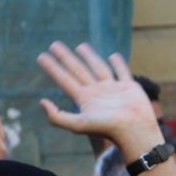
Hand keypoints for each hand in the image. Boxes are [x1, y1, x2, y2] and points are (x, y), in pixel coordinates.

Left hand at [36, 42, 159, 149]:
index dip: (52, 68)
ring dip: (89, 57)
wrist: (135, 131)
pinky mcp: (129, 87)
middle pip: (77, 70)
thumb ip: (57, 116)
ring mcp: (112, 89)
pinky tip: (113, 56)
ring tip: (80, 46)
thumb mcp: (78, 125)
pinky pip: (121, 71)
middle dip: (65, 58)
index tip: (41, 56)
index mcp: (83, 99)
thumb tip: (41, 101)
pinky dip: (118, 63)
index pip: (63, 79)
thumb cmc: (107, 129)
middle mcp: (96, 92)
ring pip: (98, 68)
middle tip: (54, 44)